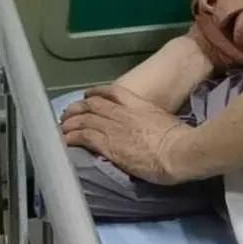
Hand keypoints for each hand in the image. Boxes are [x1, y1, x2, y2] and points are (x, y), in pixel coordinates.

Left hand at [60, 86, 188, 183]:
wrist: (179, 151)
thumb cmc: (180, 139)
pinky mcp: (107, 144)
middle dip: (78, 108)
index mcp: (138, 104)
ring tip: (62, 127)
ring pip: (84, 119)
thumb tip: (149, 127)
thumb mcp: (165, 121)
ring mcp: (113, 127)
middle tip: (68, 114)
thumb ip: (151, 120)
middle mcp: (122, 112)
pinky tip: (65, 140)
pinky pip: (83, 137)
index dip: (97, 93)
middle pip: (93, 104)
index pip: (112, 92)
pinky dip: (72, 137)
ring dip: (71, 123)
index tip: (89, 96)